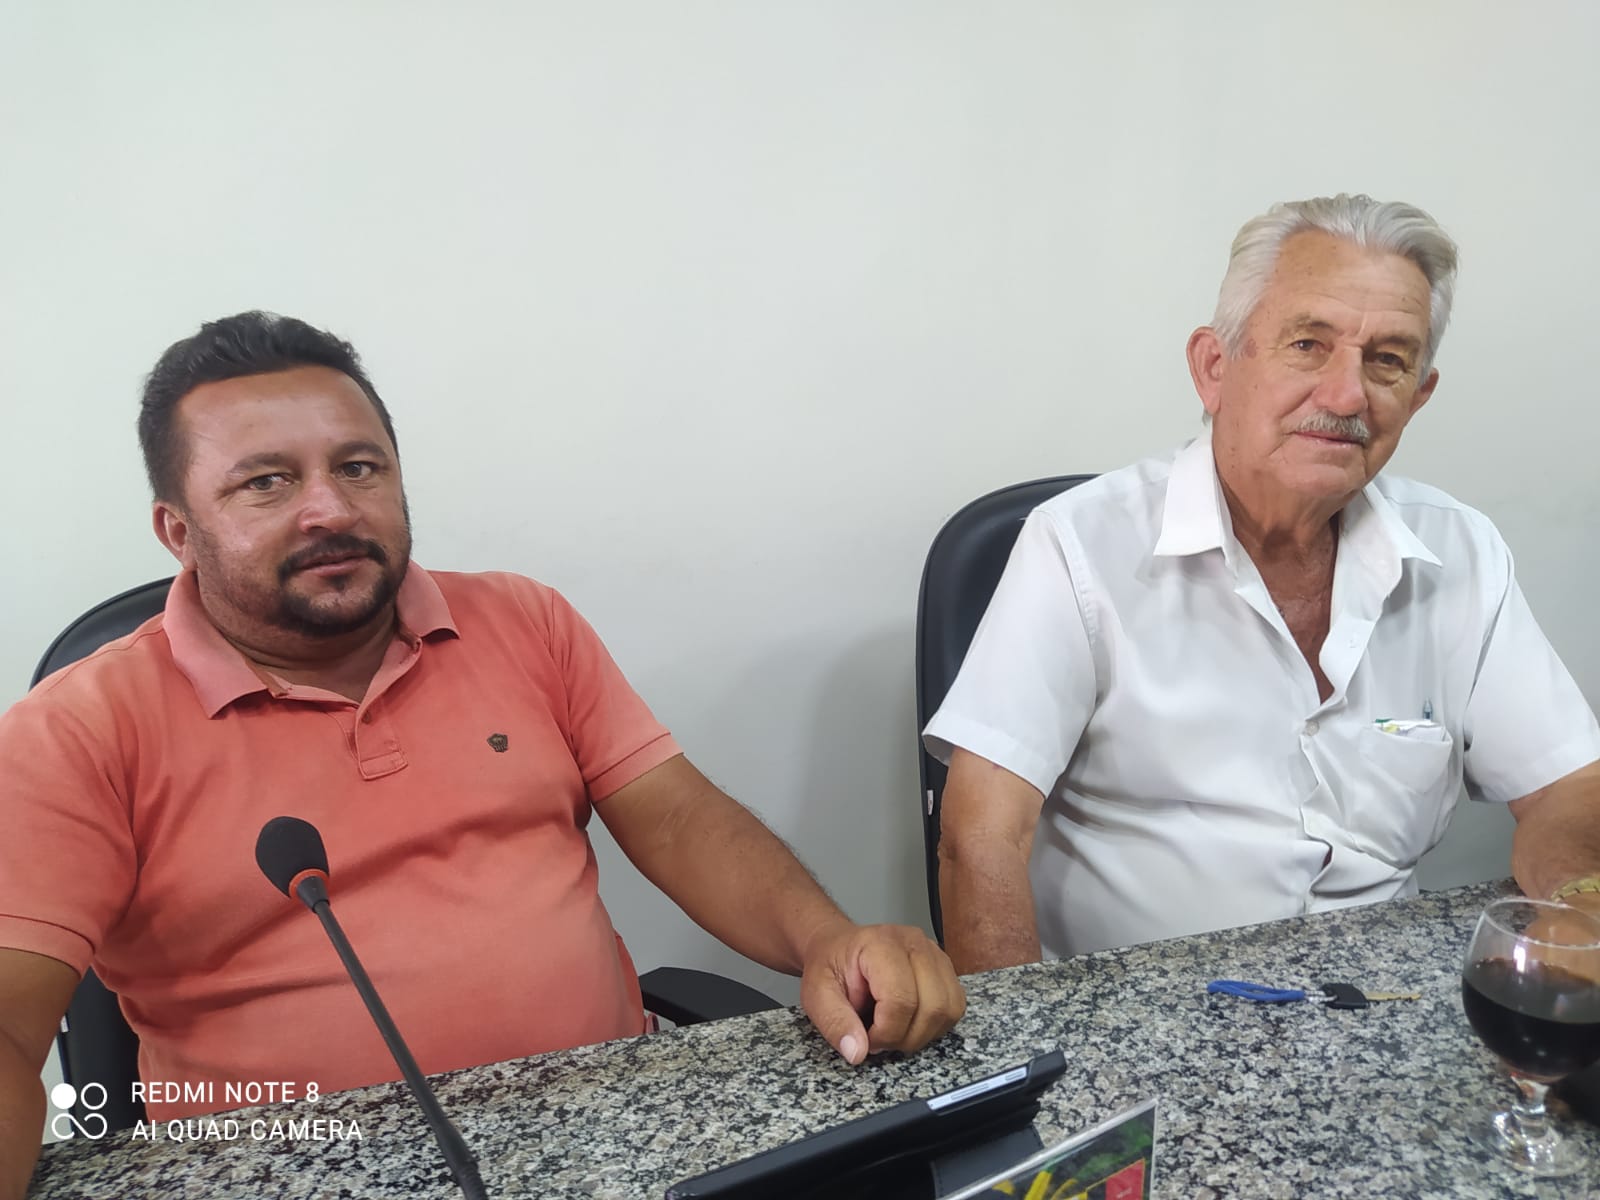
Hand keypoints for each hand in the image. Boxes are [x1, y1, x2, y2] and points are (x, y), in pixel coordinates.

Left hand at [798, 922, 965, 1064]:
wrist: (838, 946)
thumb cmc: (830, 966)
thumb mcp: (816, 994)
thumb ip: (834, 1022)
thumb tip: (857, 1052)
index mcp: (881, 945)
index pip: (901, 999)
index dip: (886, 1032)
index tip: (866, 1039)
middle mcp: (915, 944)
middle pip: (932, 1007)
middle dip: (906, 1037)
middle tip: (879, 1038)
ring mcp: (935, 954)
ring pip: (949, 1009)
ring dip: (923, 1033)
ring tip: (895, 1029)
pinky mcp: (945, 968)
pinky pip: (955, 1006)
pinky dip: (936, 1025)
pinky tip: (911, 1022)